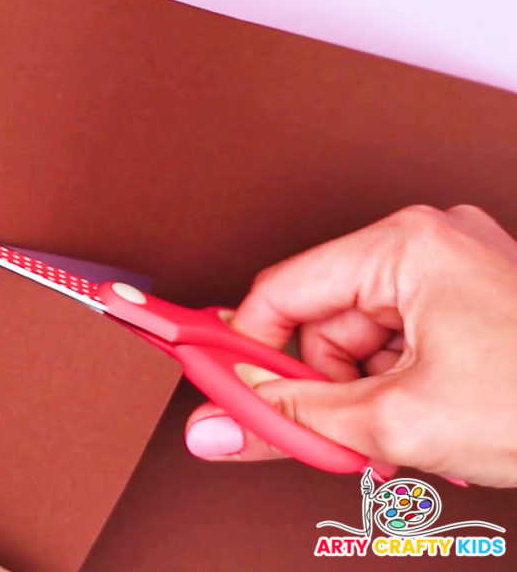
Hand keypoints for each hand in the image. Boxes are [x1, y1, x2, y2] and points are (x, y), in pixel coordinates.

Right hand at [184, 205, 516, 487]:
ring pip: (356, 345)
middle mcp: (424, 247)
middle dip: (319, 388)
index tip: (224, 397)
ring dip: (360, 399)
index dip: (246, 351)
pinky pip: (394, 350)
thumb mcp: (399, 421)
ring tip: (400, 436)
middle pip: (318, 323)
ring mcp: (449, 275)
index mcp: (404, 245)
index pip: (280, 291)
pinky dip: (392, 394)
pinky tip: (420, 425)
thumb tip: (216, 426)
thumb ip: (291, 421)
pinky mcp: (466, 308)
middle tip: (336, 438)